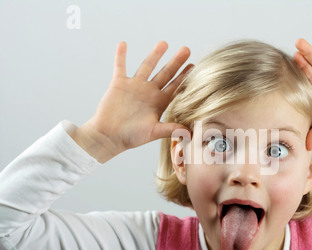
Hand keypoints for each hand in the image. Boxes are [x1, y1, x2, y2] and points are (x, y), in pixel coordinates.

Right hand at [72, 41, 191, 162]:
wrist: (108, 137)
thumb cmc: (131, 137)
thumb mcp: (153, 132)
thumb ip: (170, 129)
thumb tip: (189, 132)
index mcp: (159, 103)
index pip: (175, 87)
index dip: (184, 77)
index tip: (195, 66)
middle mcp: (148, 92)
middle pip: (165, 73)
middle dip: (176, 62)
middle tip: (186, 49)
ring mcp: (134, 86)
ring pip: (146, 66)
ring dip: (155, 54)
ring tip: (164, 43)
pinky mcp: (119, 84)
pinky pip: (120, 66)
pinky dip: (121, 55)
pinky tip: (123, 43)